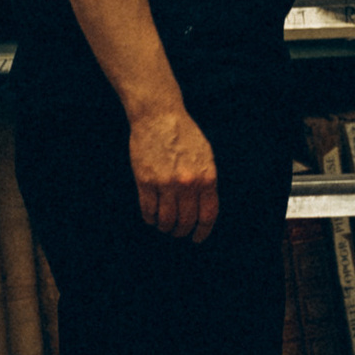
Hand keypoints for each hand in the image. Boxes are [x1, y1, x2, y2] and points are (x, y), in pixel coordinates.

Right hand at [128, 100, 219, 240]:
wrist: (159, 116)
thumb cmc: (184, 134)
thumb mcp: (206, 156)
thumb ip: (207, 181)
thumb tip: (204, 208)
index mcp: (207, 177)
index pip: (207, 215)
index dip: (202, 232)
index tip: (196, 238)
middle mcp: (188, 183)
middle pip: (185, 221)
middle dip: (181, 231)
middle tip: (177, 231)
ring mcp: (166, 183)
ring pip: (166, 220)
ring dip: (165, 227)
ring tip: (164, 225)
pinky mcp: (146, 181)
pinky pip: (148, 210)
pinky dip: (150, 218)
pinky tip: (151, 217)